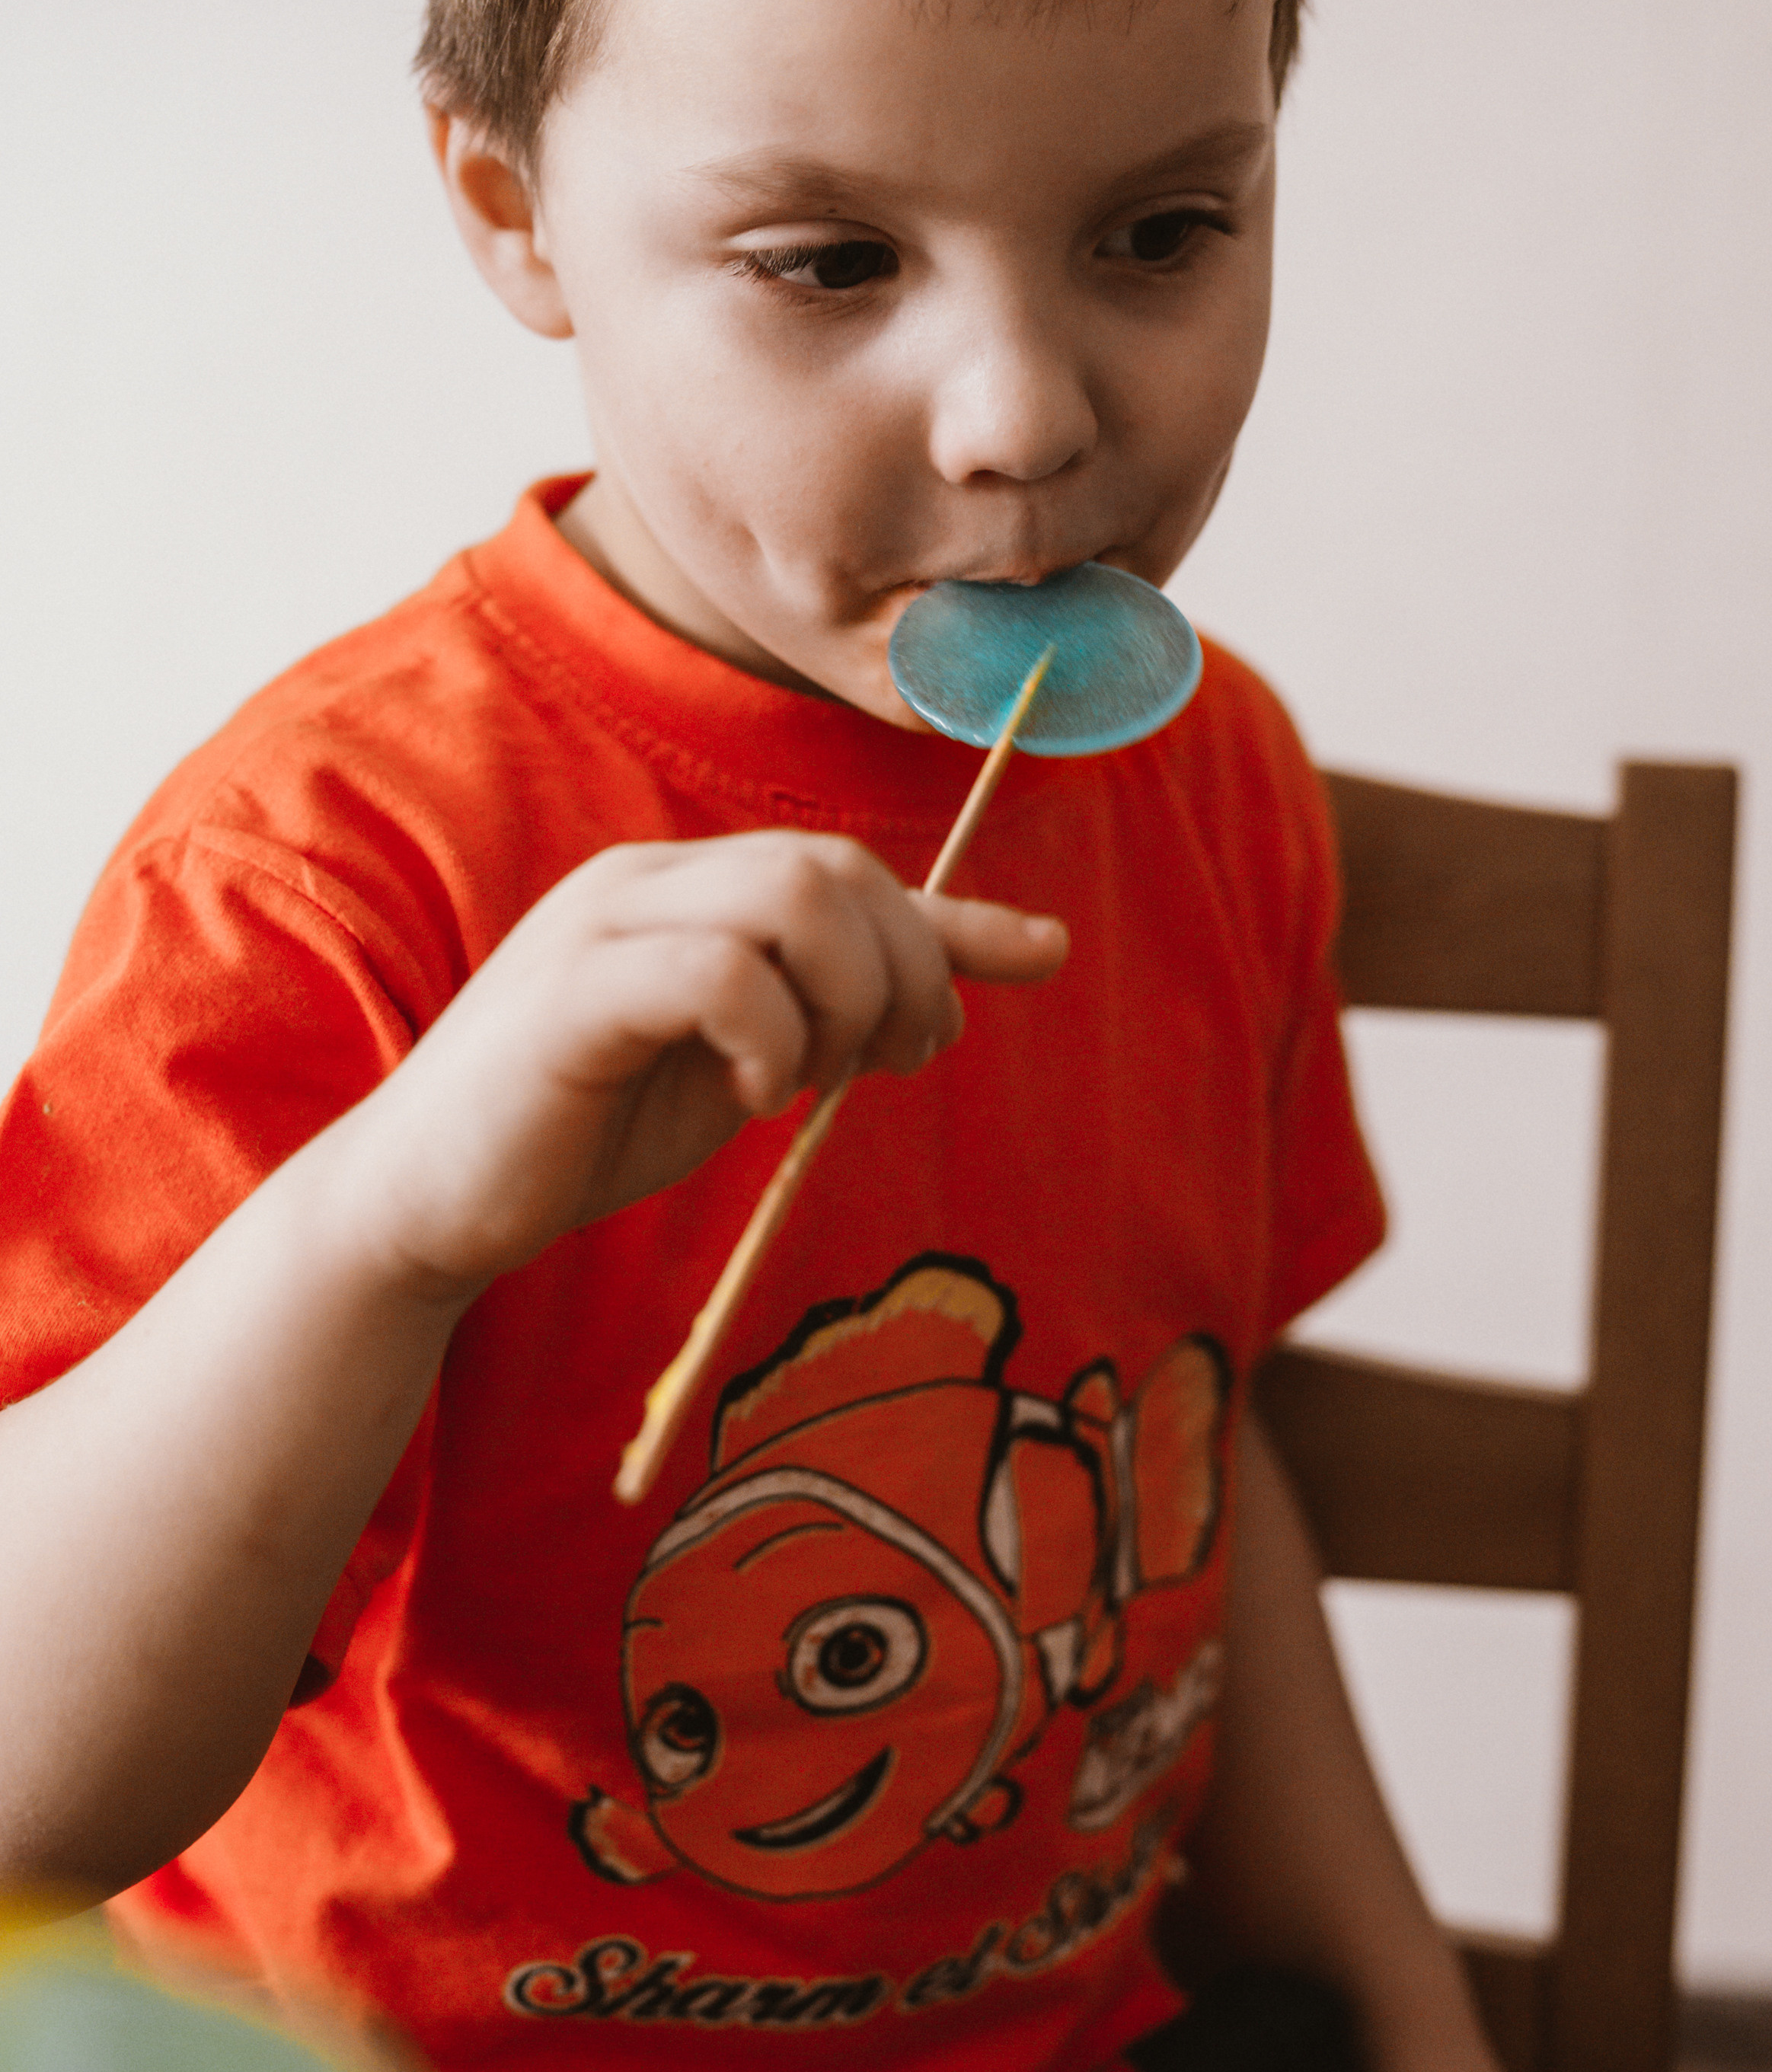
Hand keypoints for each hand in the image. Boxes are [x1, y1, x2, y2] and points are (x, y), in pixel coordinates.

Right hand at [338, 831, 1066, 1294]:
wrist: (428, 1202)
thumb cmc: (583, 1128)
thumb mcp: (740, 1060)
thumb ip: (837, 1014)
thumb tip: (984, 985)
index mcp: (687, 888)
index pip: (849, 869)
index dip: (954, 919)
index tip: (1042, 960)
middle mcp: (647, 882)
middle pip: (837, 871)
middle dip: (906, 970)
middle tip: (890, 1066)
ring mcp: (605, 927)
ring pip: (793, 898)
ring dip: (842, 999)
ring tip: (806, 1081)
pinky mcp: (572, 995)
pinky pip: (717, 971)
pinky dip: (767, 1035)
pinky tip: (747, 1095)